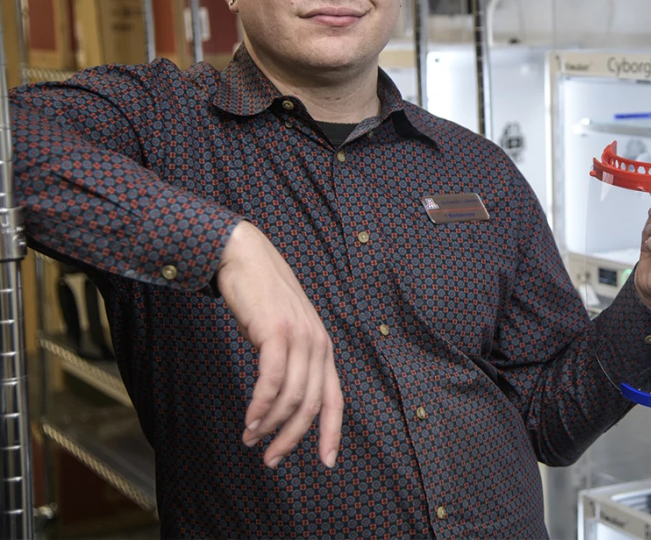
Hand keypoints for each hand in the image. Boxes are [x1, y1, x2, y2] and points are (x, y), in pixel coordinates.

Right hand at [215, 221, 342, 468]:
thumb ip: (289, 363)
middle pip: (312, 405)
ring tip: (251, 439)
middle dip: (292, 439)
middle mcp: (318, 344)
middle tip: (271, 460)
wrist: (245, 258)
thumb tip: (281, 402)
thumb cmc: (261, 300)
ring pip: (291, 396)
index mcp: (323, 349)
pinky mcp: (277, 331)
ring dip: (270, 425)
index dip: (331, 432)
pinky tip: (250, 419)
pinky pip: (272, 379)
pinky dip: (261, 405)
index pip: (335, 399)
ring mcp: (300, 337)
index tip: (326, 462)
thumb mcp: (282, 334)